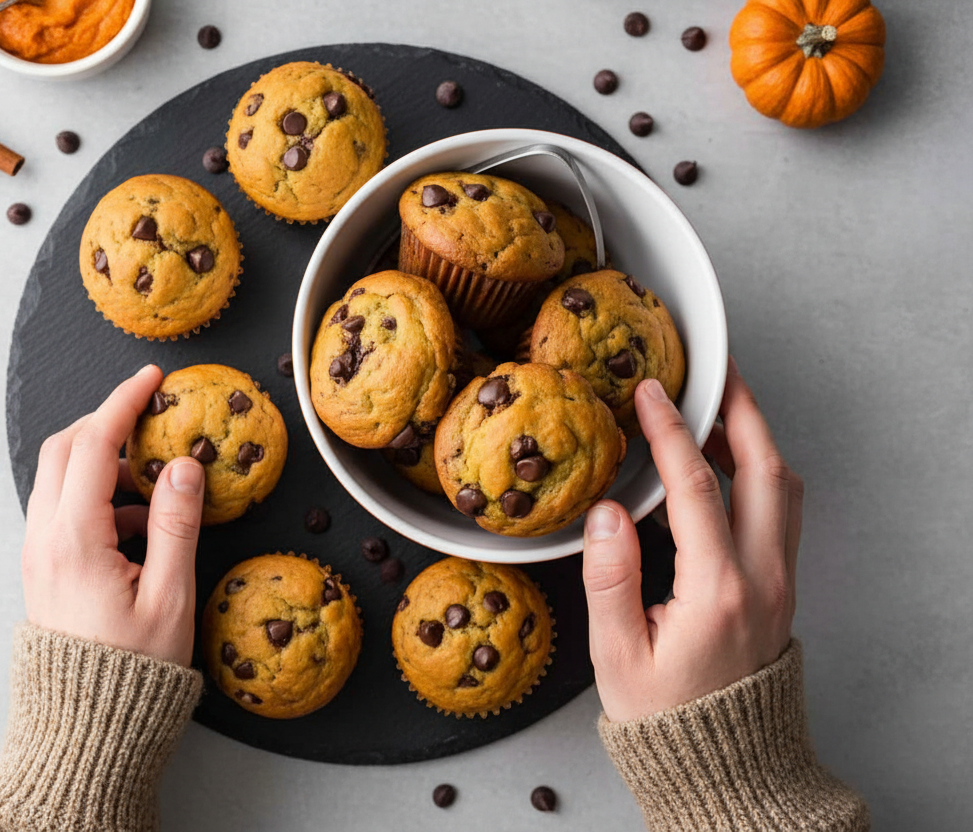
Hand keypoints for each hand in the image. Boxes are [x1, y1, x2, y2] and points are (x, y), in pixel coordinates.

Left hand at [21, 364, 204, 665]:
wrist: (84, 727)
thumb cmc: (133, 671)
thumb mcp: (170, 597)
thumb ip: (176, 524)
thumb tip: (184, 466)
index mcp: (75, 539)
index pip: (95, 444)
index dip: (123, 403)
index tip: (151, 378)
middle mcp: (45, 538)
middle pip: (64, 448)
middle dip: (107, 423)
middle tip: (151, 420)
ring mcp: (39, 552)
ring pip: (60, 477)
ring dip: (105, 463)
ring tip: (158, 491)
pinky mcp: (44, 567)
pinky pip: (63, 508)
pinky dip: (99, 496)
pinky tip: (140, 529)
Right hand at [582, 358, 802, 721]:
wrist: (723, 765)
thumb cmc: (664, 716)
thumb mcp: (618, 656)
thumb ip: (611, 579)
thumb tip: (608, 513)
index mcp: (718, 592)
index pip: (699, 489)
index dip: (673, 432)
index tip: (652, 393)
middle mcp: (762, 579)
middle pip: (766, 471)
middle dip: (739, 410)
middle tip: (713, 369)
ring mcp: (780, 583)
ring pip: (782, 488)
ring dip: (755, 437)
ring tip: (718, 405)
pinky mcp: (780, 588)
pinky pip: (779, 511)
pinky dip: (758, 471)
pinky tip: (726, 464)